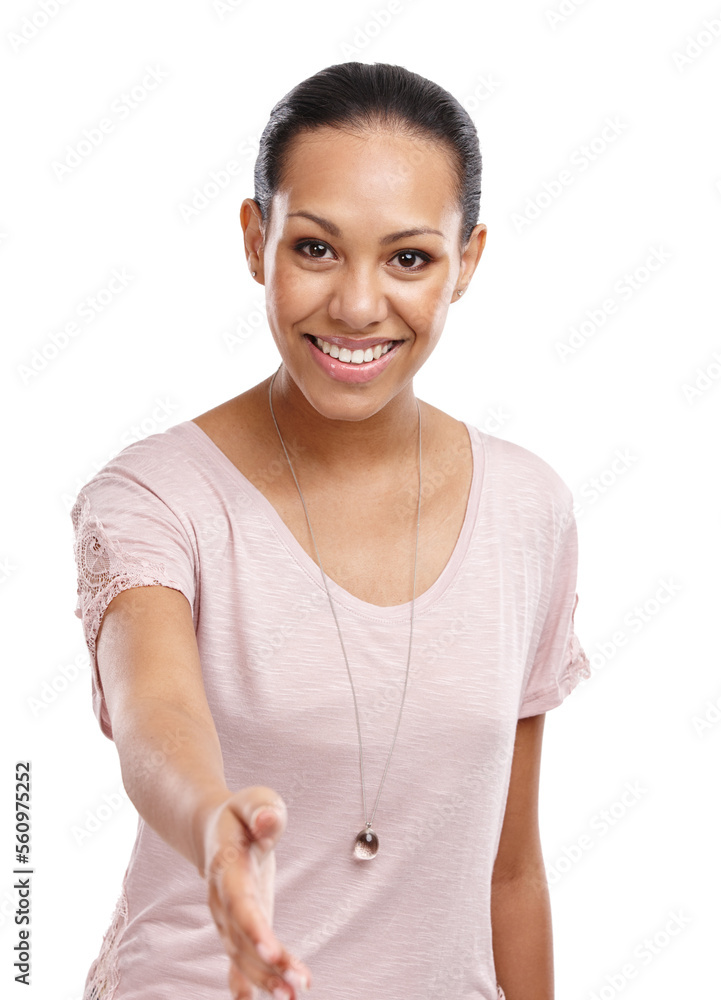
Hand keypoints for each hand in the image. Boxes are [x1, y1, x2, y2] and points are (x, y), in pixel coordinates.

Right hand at [202, 786, 311, 998]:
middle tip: (294, 987)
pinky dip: (245, 982)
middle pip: (241, 936)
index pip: (240, 901)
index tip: (272, 950)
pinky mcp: (236, 926)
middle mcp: (221, 897)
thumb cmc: (241, 814)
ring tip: (292, 995)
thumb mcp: (254, 800)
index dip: (254, 927)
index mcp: (227, 866)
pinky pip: (236, 958)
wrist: (213, 830)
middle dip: (266, 964)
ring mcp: (226, 916)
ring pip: (240, 953)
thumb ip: (263, 810)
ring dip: (264, 977)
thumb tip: (268, 823)